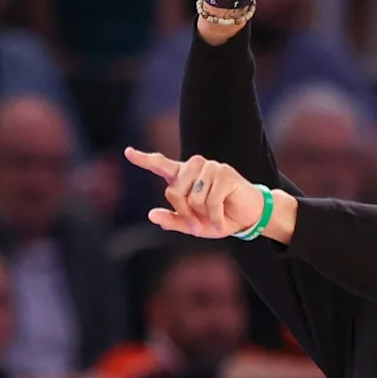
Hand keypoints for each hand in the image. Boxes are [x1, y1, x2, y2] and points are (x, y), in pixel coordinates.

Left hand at [124, 148, 264, 237]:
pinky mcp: (226, 175)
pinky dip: (215, 217)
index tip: (128, 152)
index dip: (144, 159)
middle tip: (197, 225)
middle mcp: (197, 167)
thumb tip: (152, 215)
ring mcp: (212, 168)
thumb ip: (174, 220)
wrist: (249, 218)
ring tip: (214, 217)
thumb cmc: (220, 218)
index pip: (162, 165)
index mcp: (185, 176)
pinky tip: (222, 221)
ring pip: (193, 198)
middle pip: (173, 191)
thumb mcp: (194, 225)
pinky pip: (211, 202)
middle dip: (184, 213)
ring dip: (203, 215)